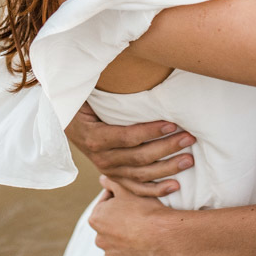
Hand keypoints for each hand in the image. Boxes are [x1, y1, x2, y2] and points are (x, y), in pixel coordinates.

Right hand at [64, 102, 195, 197]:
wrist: (67, 125)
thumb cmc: (84, 105)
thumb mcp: (89, 96)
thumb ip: (108, 90)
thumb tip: (126, 65)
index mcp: (95, 137)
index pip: (128, 137)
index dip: (151, 132)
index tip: (172, 123)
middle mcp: (101, 158)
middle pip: (139, 157)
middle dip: (167, 147)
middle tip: (189, 138)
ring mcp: (109, 170)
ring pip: (142, 174)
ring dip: (168, 168)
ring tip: (189, 159)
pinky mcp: (115, 177)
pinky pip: (136, 188)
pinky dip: (156, 190)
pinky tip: (175, 187)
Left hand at [89, 176, 174, 255]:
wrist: (164, 237)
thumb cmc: (146, 211)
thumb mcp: (128, 189)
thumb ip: (111, 182)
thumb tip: (103, 178)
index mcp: (96, 219)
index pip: (106, 204)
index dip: (119, 198)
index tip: (132, 198)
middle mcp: (100, 239)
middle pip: (110, 225)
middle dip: (120, 220)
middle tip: (138, 214)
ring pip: (117, 243)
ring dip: (126, 237)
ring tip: (143, 230)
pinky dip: (133, 252)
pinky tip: (144, 244)